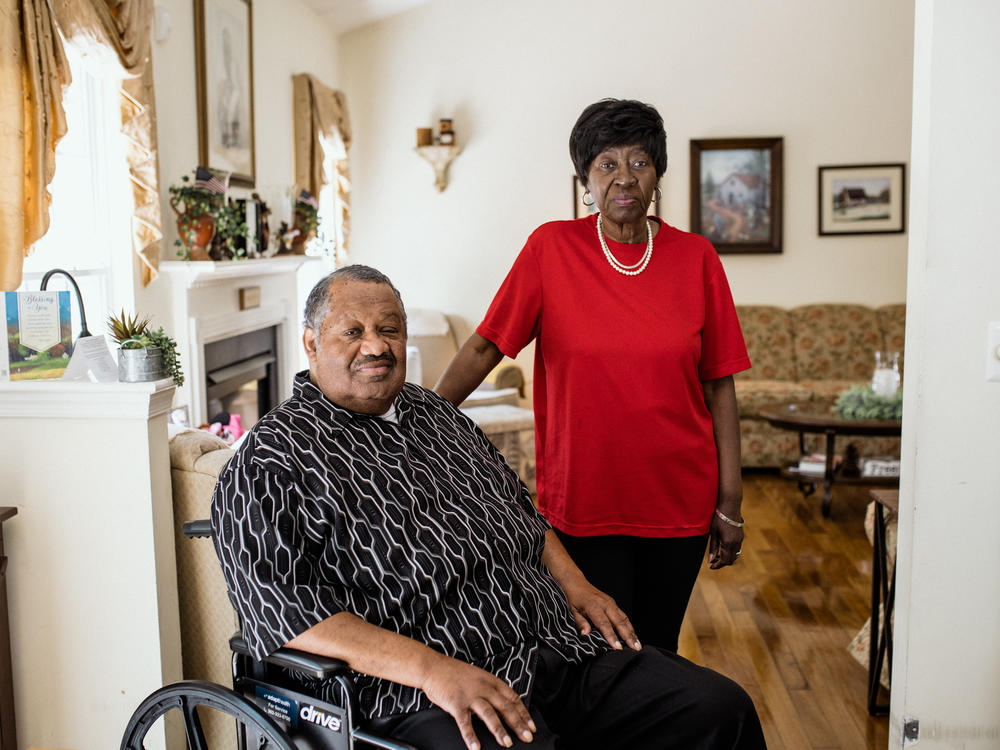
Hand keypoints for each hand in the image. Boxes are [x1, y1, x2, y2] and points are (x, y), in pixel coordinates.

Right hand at [420, 656, 536, 749]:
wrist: (433, 667)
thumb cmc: (454, 673)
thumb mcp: (478, 677)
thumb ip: (490, 691)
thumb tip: (503, 707)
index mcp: (491, 681)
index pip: (513, 698)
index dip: (524, 713)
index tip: (531, 726)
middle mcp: (483, 687)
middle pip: (505, 707)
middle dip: (518, 723)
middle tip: (527, 737)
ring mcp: (470, 695)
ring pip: (489, 714)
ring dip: (499, 729)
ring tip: (506, 743)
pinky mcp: (456, 703)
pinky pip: (464, 722)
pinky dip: (470, 736)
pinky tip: (475, 747)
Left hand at [561, 578, 640, 650]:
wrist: (578, 584)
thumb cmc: (575, 599)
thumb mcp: (573, 611)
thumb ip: (580, 623)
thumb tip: (586, 634)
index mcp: (594, 607)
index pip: (604, 624)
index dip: (611, 636)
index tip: (617, 647)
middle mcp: (605, 604)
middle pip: (619, 622)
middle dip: (628, 636)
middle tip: (635, 648)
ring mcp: (611, 603)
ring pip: (624, 619)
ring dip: (632, 632)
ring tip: (637, 645)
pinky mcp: (614, 604)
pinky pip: (624, 616)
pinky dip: (630, 626)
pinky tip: (633, 636)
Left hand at [708, 511, 743, 568]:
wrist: (730, 507)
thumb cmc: (719, 519)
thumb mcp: (714, 533)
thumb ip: (713, 547)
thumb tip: (710, 560)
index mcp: (728, 543)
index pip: (724, 560)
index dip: (717, 565)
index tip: (711, 567)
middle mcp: (736, 543)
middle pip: (730, 560)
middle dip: (722, 563)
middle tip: (713, 561)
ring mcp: (740, 540)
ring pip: (735, 555)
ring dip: (727, 558)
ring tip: (717, 555)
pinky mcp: (741, 537)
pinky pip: (737, 549)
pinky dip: (731, 552)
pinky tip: (723, 548)